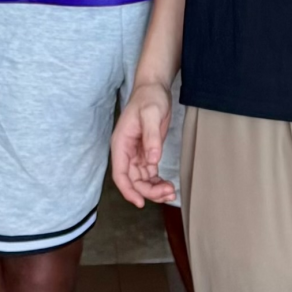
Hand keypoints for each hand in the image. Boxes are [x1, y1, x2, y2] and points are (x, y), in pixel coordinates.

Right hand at [111, 79, 177, 205]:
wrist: (154, 88)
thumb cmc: (149, 98)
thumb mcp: (151, 114)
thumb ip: (151, 137)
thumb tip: (152, 160)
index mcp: (121, 144)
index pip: (120, 173)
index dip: (128, 190)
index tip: (140, 202)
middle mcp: (126, 152)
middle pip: (132, 180)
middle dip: (148, 191)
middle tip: (167, 193)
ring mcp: (136, 154)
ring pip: (141, 180)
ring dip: (154, 189)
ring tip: (171, 191)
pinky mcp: (146, 153)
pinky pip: (149, 174)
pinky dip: (157, 182)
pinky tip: (168, 185)